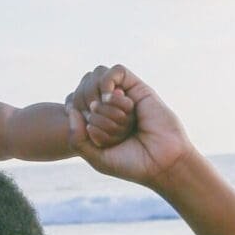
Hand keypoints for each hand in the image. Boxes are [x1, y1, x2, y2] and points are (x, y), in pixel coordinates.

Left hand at [64, 64, 197, 186]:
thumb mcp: (97, 158)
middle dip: (91, 110)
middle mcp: (110, 108)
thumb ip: (77, 139)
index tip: (87, 131)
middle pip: (84, 91)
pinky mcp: (139, 89)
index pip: (74, 103)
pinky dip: (108, 81)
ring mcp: (124, 97)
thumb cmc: (131, 164)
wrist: (162, 163)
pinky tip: (110, 97)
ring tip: (109, 114)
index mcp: (99, 123)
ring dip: (99, 96)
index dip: (74, 110)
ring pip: (98, 78)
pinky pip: (117, 71)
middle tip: (105, 127)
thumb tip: (71, 110)